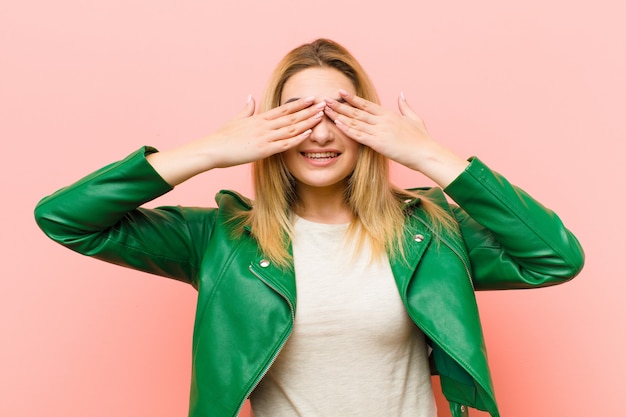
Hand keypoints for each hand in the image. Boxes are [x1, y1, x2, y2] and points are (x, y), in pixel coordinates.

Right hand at [205, 95, 325, 168]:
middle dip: (309, 110)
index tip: (311, 99)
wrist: (213, 149)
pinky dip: (298, 138)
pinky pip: (284, 143)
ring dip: (308, 122)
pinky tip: (308, 134)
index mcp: (259, 118)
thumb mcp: (236, 119)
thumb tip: (250, 97)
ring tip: (321, 116)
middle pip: (292, 116)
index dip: (299, 104)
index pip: (284, 109)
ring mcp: (265, 137)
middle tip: (324, 104)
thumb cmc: (223, 137)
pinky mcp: (264, 150)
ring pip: (291, 128)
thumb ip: (246, 108)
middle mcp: (264, 126)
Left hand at [323, 90, 435, 170]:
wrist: (425, 153)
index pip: (366, 104)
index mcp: (388, 114)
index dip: (352, 99)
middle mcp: (382, 120)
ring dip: (339, 116)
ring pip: (355, 122)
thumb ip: (405, 105)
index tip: (340, 92)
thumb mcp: (414, 118)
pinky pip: (359, 135)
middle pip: (356, 111)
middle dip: (339, 105)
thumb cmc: (421, 138)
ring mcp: (379, 131)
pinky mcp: (378, 143)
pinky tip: (338, 124)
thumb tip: (402, 94)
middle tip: (325, 99)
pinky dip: (347, 129)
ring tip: (326, 110)